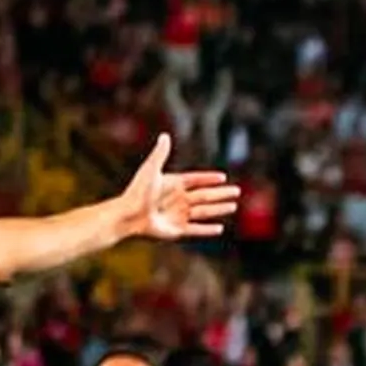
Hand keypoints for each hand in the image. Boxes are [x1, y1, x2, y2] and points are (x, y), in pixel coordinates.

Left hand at [119, 135, 241, 241]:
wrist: (128, 216)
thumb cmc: (138, 192)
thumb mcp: (151, 170)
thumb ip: (160, 153)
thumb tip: (165, 135)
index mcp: (173, 184)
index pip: (195, 180)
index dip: (208, 178)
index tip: (222, 177)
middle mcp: (177, 200)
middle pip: (205, 196)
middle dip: (221, 194)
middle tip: (237, 191)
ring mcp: (178, 215)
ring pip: (204, 211)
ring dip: (219, 209)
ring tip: (233, 206)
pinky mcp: (176, 231)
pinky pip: (196, 230)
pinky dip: (208, 230)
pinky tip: (220, 229)